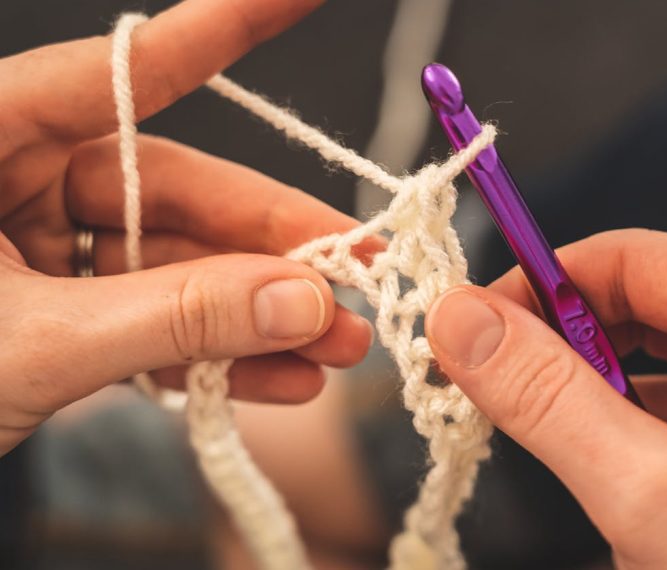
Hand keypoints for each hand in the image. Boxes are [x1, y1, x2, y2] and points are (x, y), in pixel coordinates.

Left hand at [0, 0, 376, 454]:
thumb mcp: (33, 344)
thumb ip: (172, 316)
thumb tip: (300, 300)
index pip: (129, 71)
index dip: (226, 27)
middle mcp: (19, 180)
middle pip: (182, 193)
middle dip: (278, 247)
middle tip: (362, 277)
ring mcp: (44, 251)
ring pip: (180, 267)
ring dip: (261, 315)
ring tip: (338, 348)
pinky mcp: (61, 313)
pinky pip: (153, 321)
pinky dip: (214, 355)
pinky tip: (278, 379)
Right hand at [426, 229, 666, 568]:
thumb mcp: (650, 496)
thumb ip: (546, 397)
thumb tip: (462, 320)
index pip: (636, 259)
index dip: (541, 286)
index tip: (476, 323)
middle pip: (650, 301)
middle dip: (566, 343)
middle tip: (498, 379)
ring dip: (599, 386)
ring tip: (556, 430)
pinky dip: (638, 419)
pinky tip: (611, 457)